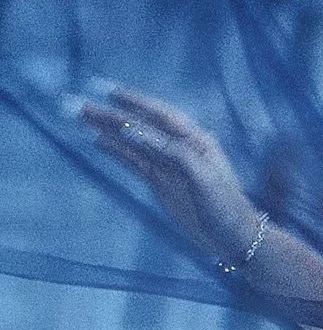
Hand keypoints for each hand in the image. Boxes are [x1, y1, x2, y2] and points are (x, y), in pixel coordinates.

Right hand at [77, 85, 262, 265]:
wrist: (234, 238)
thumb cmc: (225, 206)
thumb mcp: (203, 178)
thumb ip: (173, 153)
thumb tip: (139, 133)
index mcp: (196, 141)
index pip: (161, 115)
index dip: (136, 102)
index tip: (109, 92)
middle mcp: (180, 147)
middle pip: (142, 126)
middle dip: (113, 115)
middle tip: (82, 105)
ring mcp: (168, 165)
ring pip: (134, 142)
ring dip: (110, 130)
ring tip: (83, 117)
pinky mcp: (160, 182)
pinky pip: (135, 161)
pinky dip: (117, 151)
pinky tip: (99, 141)